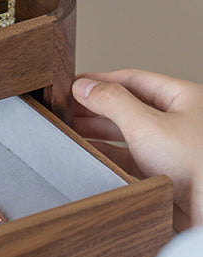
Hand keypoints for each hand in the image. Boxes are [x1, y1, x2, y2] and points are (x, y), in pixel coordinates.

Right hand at [72, 69, 202, 228]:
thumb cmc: (199, 165)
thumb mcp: (147, 124)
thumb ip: (112, 102)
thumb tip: (85, 87)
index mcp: (184, 99)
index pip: (134, 80)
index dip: (101, 80)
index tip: (74, 85)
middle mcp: (179, 122)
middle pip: (129, 107)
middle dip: (96, 108)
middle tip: (67, 109)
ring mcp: (172, 150)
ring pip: (128, 135)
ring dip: (100, 133)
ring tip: (72, 130)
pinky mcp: (164, 176)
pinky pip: (130, 160)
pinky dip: (109, 156)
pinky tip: (90, 154)